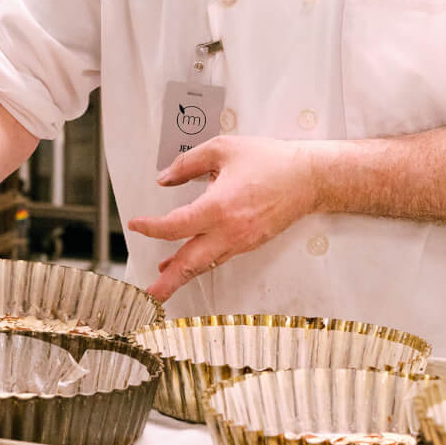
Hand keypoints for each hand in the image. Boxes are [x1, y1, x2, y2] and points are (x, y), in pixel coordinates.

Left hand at [128, 136, 318, 301]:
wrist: (309, 179)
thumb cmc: (270, 161)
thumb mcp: (223, 148)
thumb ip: (188, 163)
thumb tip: (165, 178)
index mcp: (219, 207)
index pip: (175, 226)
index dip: (151, 227)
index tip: (136, 224)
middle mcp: (229, 231)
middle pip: (190, 263)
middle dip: (167, 282)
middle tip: (148, 296)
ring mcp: (242, 241)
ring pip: (205, 265)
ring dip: (182, 275)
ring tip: (162, 282)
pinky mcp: (250, 244)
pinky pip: (220, 258)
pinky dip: (202, 263)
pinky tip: (191, 260)